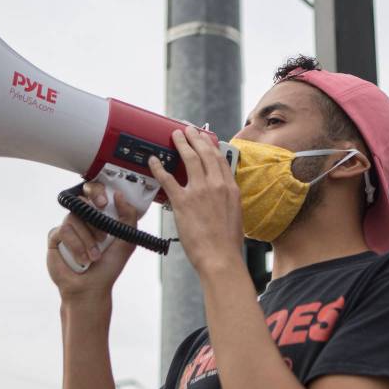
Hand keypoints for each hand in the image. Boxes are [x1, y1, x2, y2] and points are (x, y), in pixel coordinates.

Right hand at [47, 182, 136, 299]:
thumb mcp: (126, 242)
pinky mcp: (56, 238)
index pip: (95, 194)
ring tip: (94, 256)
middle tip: (101, 226)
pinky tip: (82, 260)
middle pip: (81, 200)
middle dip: (91, 211)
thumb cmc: (108, 267)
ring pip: (73, 218)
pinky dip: (76, 246)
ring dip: (87, 239)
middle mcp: (83, 220)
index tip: (104, 203)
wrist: (91, 287)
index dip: (97, 192)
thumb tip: (119, 195)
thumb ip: (128, 218)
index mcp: (100, 218)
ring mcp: (69, 228)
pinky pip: (63, 231)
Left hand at [148, 126, 243, 277]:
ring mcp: (199, 192)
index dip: (210, 146)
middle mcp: (216, 185)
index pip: (220, 160)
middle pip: (205, 153)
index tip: (205, 139)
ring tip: (175, 136)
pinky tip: (153, 160)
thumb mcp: (235, 214)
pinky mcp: (183, 202)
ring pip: (189, 159)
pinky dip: (159, 167)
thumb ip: (227, 199)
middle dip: (195, 138)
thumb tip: (220, 194)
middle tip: (188, 130)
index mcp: (230, 189)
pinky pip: (168, 179)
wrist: (220, 257)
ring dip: (180, 144)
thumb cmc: (227, 243)